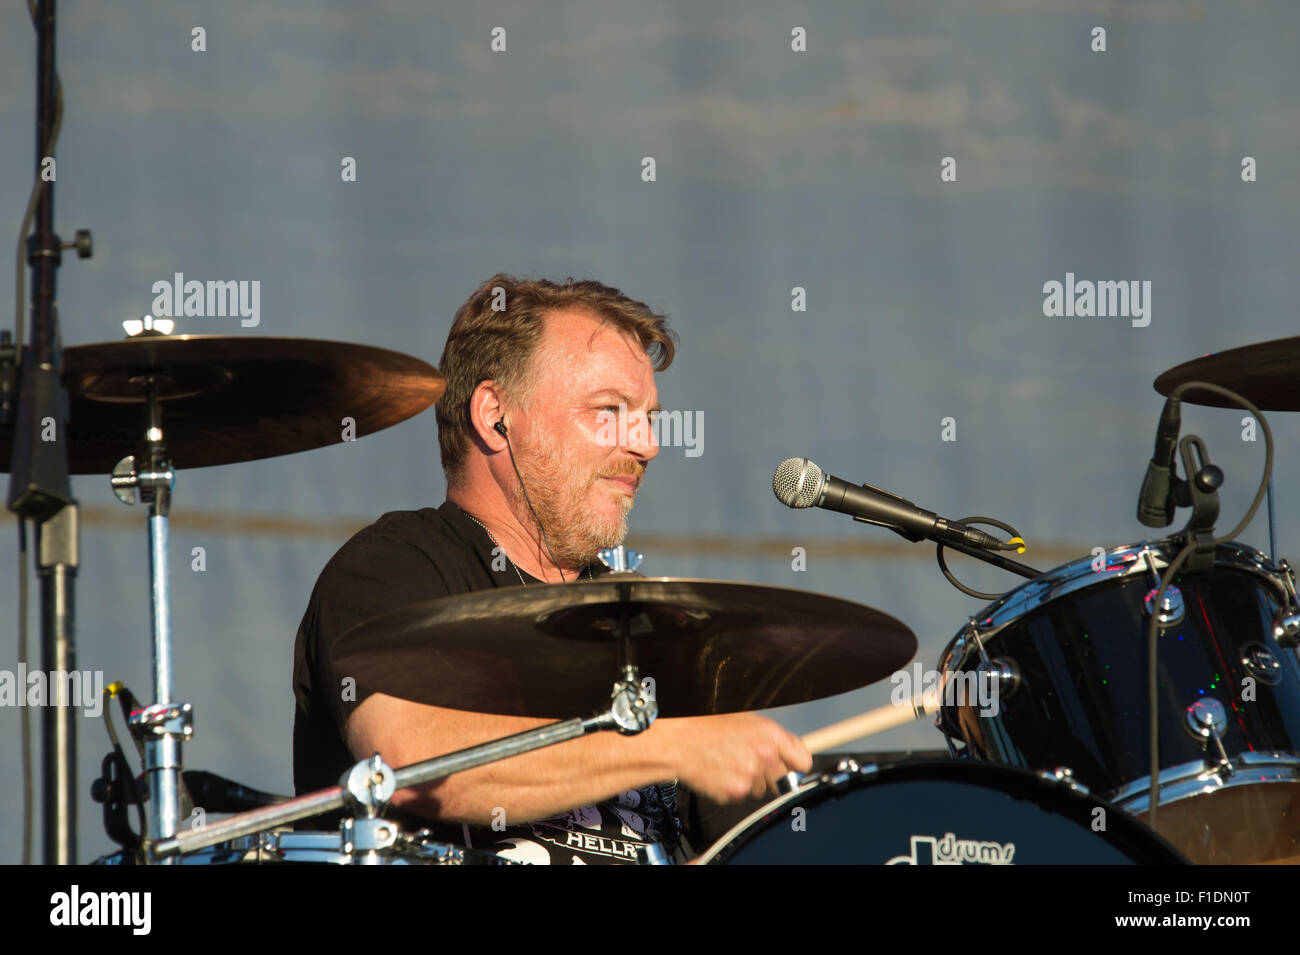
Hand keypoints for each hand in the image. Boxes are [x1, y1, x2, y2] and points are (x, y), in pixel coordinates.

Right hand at [668, 712, 811, 804]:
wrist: (679, 742)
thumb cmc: (707, 726)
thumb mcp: (746, 720)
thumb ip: (772, 738)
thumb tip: (789, 751)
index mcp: (770, 735)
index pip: (803, 760)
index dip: (796, 763)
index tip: (791, 765)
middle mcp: (764, 757)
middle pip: (784, 778)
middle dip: (771, 773)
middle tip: (750, 761)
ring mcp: (750, 777)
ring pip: (762, 789)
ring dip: (751, 781)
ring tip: (731, 763)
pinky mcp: (735, 793)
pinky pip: (743, 795)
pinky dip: (733, 787)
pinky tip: (721, 771)